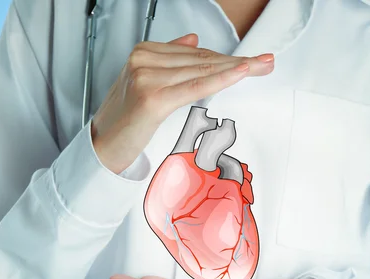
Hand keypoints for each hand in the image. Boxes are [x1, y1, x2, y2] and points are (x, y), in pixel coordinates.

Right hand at [91, 33, 274, 173]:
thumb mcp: (145, 83)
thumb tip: (194, 41)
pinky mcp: (152, 98)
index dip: (227, 57)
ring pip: (202, 71)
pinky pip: (194, 87)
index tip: (251, 60)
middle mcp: (144, 60)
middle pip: (202, 60)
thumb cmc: (125, 119)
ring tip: (260, 68)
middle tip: (266, 62)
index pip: (196, 54)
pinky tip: (239, 73)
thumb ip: (169, 59)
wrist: (103, 147)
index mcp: (144, 53)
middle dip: (238, 62)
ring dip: (236, 69)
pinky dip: (220, 80)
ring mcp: (146, 77)